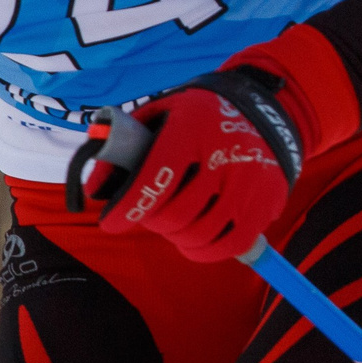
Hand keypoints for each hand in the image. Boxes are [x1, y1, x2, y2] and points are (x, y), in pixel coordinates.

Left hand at [83, 68, 303, 262]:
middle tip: (148, 214)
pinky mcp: (267, 205)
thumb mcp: (160, 113)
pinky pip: (232, 245)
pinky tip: (193, 242)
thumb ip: (124, 146)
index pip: (154, 178)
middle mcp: (223, 158)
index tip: (111, 223)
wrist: (265, 111)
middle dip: (152, 221)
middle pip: (176, 214)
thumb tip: (94, 188)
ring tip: (170, 224)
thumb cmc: (199, 116)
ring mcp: (249, 185)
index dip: (129, 207)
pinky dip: (206, 252)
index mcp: (190, 131)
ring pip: (201, 234)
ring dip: (176, 237)